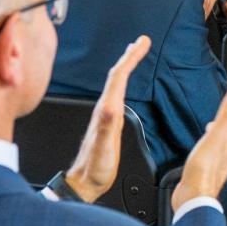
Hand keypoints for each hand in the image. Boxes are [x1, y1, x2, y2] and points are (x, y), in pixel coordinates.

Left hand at [65, 36, 150, 202]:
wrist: (84, 183)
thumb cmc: (94, 170)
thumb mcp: (104, 149)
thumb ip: (107, 127)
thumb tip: (112, 105)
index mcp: (106, 111)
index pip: (118, 77)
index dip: (131, 58)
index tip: (142, 43)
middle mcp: (105, 109)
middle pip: (116, 76)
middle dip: (130, 56)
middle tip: (142, 41)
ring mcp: (106, 115)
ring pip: (116, 83)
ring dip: (126, 66)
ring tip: (134, 55)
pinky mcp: (108, 121)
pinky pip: (117, 93)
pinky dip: (124, 81)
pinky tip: (126, 83)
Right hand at [170, 87, 226, 214]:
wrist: (193, 195)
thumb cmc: (204, 168)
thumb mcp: (215, 135)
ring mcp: (221, 159)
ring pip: (226, 138)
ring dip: (223, 127)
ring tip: (219, 120)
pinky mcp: (210, 166)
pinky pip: (216, 148)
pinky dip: (214, 140)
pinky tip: (208, 141)